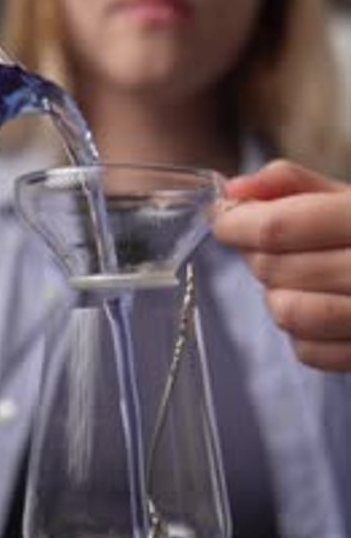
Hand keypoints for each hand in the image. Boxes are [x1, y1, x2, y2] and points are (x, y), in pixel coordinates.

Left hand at [213, 159, 350, 371]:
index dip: (237, 223)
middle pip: (277, 269)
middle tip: (262, 244)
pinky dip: (298, 333)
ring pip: (288, 313)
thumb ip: (296, 186)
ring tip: (290, 279)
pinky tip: (315, 308)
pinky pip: (308, 351)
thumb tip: (235, 189)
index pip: (282, 227)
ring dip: (274, 294)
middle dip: (256, 255)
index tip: (223, 219)